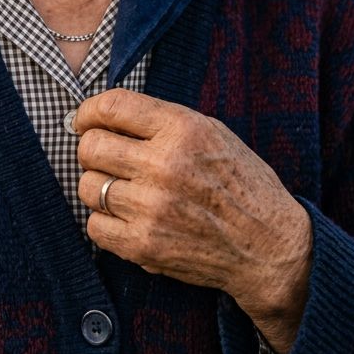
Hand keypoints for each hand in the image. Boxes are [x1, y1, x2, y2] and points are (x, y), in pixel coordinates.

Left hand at [75, 89, 311, 353]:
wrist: (267, 247)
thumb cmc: (240, 183)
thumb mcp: (211, 132)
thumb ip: (161, 120)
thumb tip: (106, 115)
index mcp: (182, 129)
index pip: (112, 106)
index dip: (89, 111)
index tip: (85, 119)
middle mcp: (164, 165)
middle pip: (92, 146)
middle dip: (92, 148)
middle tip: (105, 156)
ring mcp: (152, 208)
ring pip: (88, 186)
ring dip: (99, 185)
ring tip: (121, 188)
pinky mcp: (145, 246)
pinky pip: (95, 226)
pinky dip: (104, 221)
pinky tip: (126, 216)